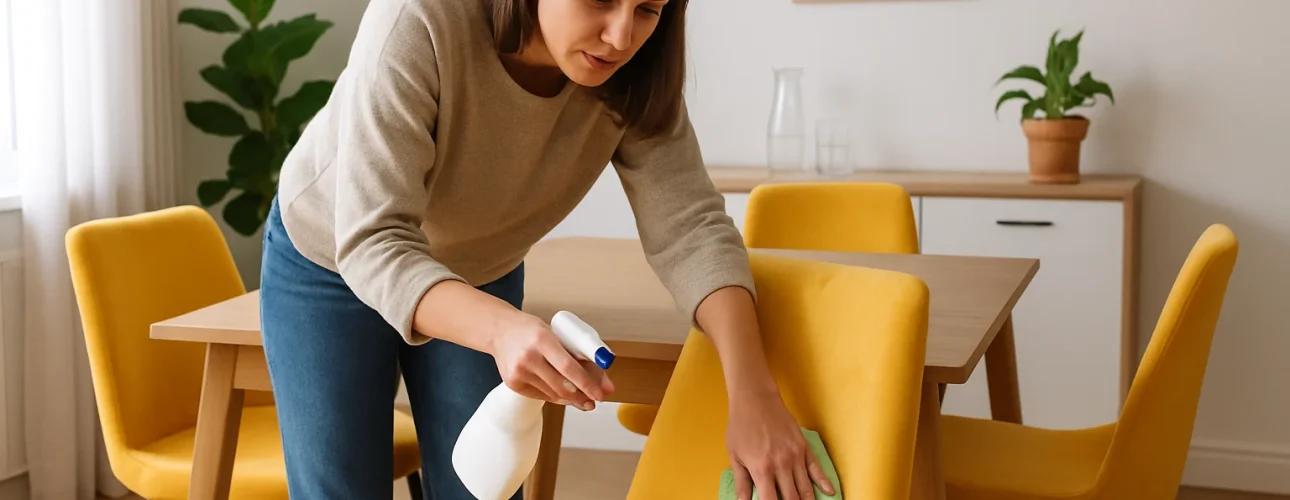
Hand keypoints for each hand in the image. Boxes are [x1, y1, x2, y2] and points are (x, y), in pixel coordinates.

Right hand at [490, 314, 614, 410]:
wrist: (500, 330)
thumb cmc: (532, 331)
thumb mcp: (556, 334)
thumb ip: (580, 355)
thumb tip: (605, 383)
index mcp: (542, 339)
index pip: (569, 367)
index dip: (587, 383)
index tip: (601, 394)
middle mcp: (528, 357)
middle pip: (561, 385)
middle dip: (582, 396)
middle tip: (595, 400)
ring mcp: (518, 372)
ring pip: (553, 393)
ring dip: (571, 398)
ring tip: (582, 397)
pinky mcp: (513, 383)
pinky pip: (541, 395)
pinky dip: (556, 395)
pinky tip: (564, 394)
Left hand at [726, 390, 834, 499]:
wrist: (756, 399)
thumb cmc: (741, 426)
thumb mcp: (735, 456)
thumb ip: (742, 483)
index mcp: (762, 469)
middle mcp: (781, 465)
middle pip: (792, 499)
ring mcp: (795, 456)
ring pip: (805, 488)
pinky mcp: (803, 447)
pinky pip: (816, 469)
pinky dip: (823, 483)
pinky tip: (829, 492)